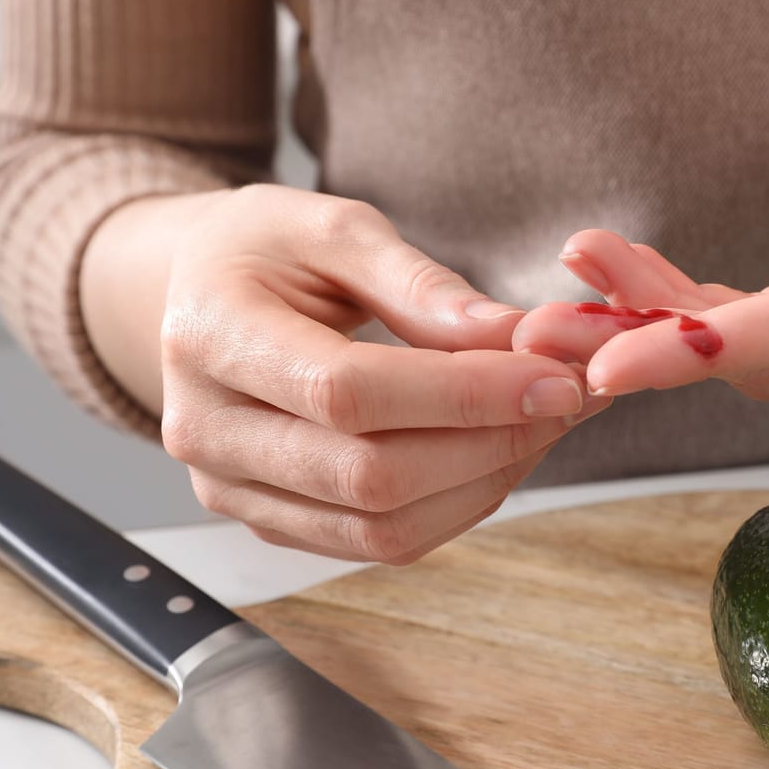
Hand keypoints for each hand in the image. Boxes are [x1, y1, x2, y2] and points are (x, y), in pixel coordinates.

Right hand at [84, 185, 605, 562]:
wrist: (199, 295)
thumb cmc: (267, 251)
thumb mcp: (334, 227)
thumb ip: (420, 283)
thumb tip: (515, 338)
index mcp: (210, 334)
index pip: (347, 392)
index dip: (462, 394)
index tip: (553, 375)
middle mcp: (206, 430)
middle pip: (367, 475)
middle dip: (490, 442)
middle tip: (569, 397)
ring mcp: (231, 488)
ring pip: (380, 527)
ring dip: (485, 481)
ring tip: (546, 423)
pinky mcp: (269, 522)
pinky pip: (377, 542)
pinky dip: (456, 504)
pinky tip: (499, 451)